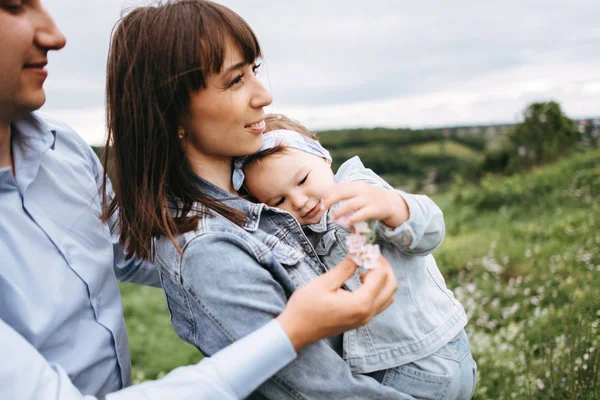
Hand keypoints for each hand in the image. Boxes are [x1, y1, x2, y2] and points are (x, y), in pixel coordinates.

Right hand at [276, 255, 397, 351]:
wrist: (296, 331)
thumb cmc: (306, 307)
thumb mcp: (324, 283)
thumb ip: (345, 268)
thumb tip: (358, 252)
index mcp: (360, 303)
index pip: (380, 275)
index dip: (375, 258)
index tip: (365, 247)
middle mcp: (367, 313)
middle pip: (391, 286)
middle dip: (384, 267)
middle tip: (370, 254)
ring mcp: (365, 319)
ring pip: (388, 296)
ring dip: (383, 278)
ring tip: (366, 266)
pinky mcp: (360, 320)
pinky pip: (380, 303)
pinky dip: (377, 289)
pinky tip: (362, 280)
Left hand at [321, 182, 408, 227]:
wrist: (390, 203)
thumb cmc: (370, 198)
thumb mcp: (359, 191)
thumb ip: (345, 192)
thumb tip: (326, 195)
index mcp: (356, 185)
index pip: (339, 187)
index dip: (328, 193)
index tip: (321, 200)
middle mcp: (361, 191)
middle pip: (342, 193)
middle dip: (330, 200)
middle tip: (322, 208)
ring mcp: (368, 200)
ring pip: (350, 205)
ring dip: (339, 211)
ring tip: (332, 217)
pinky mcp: (374, 210)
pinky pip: (361, 214)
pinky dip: (352, 219)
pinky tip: (347, 223)